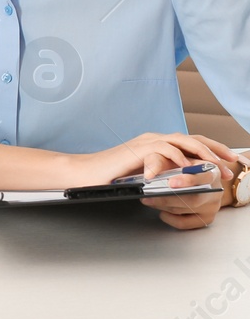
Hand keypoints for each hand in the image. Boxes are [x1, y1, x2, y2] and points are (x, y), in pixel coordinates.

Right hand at [73, 133, 241, 186]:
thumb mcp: (145, 175)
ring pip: (182, 140)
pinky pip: (164, 148)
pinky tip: (187, 166)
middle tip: (233, 163)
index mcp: (157, 143)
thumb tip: (186, 181)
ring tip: (215, 167)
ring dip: (202, 154)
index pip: (192, 142)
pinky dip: (178, 157)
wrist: (85, 173)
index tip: (231, 160)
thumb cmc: (112, 177)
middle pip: (193, 138)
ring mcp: (146, 142)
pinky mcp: (137, 149)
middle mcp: (154, 138)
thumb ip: (164, 172)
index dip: (214, 149)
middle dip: (216, 150)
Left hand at [142, 166, 222, 230]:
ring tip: (149, 200)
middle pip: (194, 198)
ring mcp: (212, 206)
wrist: (197, 179)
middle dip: (168, 198)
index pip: (204, 177)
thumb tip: (149, 173)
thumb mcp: (171, 157)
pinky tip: (161, 210)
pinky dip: (170, 218)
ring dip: (165, 206)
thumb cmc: (181, 166)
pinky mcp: (206, 218)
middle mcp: (215, 190)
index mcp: (211, 171)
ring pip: (186, 210)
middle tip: (148, 196)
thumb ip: (158, 160)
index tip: (171, 183)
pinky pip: (185, 223)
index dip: (188, 180)